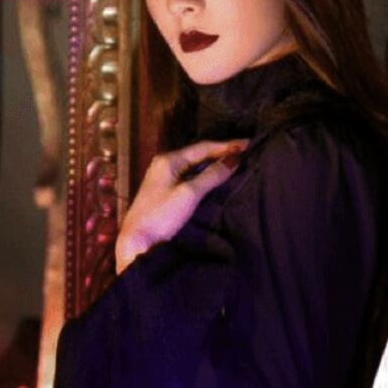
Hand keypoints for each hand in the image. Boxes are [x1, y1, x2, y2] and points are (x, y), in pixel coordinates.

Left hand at [114, 139, 248, 270]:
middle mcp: (165, 165)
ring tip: (238, 165)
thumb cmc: (161, 216)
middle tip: (247, 154)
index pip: (203, 147)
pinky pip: (192, 179)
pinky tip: (219, 181)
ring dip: (215, 166)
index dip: (227, 146)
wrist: (138, 243)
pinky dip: (207, 178)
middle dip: (223, 154)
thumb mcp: (189, 194)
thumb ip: (211, 176)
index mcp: (168, 160)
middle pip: (199, 155)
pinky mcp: (166, 194)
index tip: (250, 145)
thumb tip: (234, 159)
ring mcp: (165, 179)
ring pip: (196, 168)